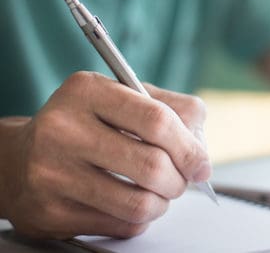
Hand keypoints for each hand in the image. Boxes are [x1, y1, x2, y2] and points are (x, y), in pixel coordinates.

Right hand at [0, 72, 210, 238]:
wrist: (19, 160)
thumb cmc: (86, 126)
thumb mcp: (125, 99)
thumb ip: (173, 111)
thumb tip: (201, 153)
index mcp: (87, 91)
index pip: (158, 120)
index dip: (190, 148)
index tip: (201, 164)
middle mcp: (63, 129)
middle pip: (152, 165)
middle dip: (180, 180)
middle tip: (181, 180)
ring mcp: (52, 173)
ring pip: (138, 203)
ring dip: (162, 203)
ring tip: (159, 194)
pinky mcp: (50, 212)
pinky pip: (120, 225)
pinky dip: (138, 219)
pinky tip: (129, 203)